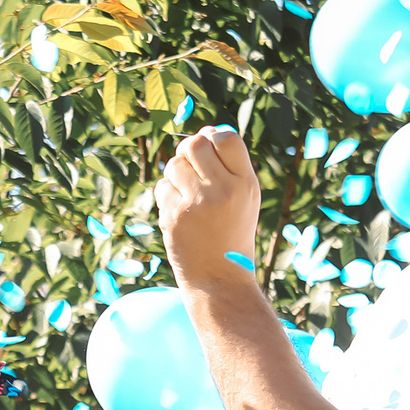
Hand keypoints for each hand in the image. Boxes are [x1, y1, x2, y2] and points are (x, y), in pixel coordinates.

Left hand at [155, 126, 261, 288]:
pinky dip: (167, 194)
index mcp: (246, 184)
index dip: (214, 138)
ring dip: (177, 174)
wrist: (219, 278)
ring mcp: (196, 204)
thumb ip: (229, 165)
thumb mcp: (245, 198)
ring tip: (189, 195)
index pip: (226, 138)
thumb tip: (205, 131)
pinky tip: (181, 212)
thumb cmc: (231, 231)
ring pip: (174, 163)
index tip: (211, 153)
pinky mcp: (173, 216)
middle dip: (189, 150)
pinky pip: (162, 186)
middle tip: (193, 168)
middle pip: (196, 143)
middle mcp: (223, 191)